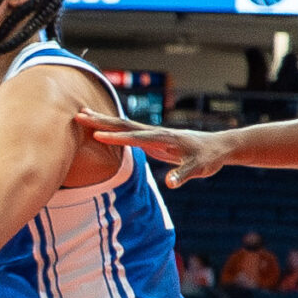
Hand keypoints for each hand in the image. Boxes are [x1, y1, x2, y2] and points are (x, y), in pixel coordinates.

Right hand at [79, 110, 236, 188]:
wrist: (218, 146)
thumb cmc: (208, 158)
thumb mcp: (199, 169)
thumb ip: (183, 175)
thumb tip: (170, 183)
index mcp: (164, 139)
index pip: (136, 138)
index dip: (116, 138)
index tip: (96, 135)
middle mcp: (155, 133)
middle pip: (124, 125)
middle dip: (101, 121)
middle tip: (79, 114)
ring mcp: (153, 134)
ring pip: (123, 125)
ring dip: (103, 120)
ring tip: (83, 113)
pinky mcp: (152, 139)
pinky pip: (128, 132)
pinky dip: (112, 128)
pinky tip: (102, 127)